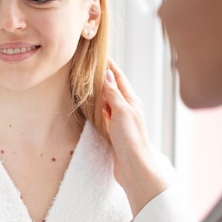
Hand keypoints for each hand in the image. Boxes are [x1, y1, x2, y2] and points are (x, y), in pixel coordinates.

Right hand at [102, 61, 171, 215]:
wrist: (134, 167)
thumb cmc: (131, 139)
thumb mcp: (121, 111)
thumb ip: (113, 93)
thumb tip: (108, 74)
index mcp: (132, 101)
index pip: (119, 78)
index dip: (109, 66)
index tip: (100, 54)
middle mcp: (127, 109)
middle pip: (113, 88)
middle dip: (103, 76)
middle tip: (90, 65)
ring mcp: (120, 121)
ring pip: (107, 101)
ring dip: (99, 92)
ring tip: (87, 82)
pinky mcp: (114, 133)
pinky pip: (104, 115)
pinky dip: (96, 108)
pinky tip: (90, 107)